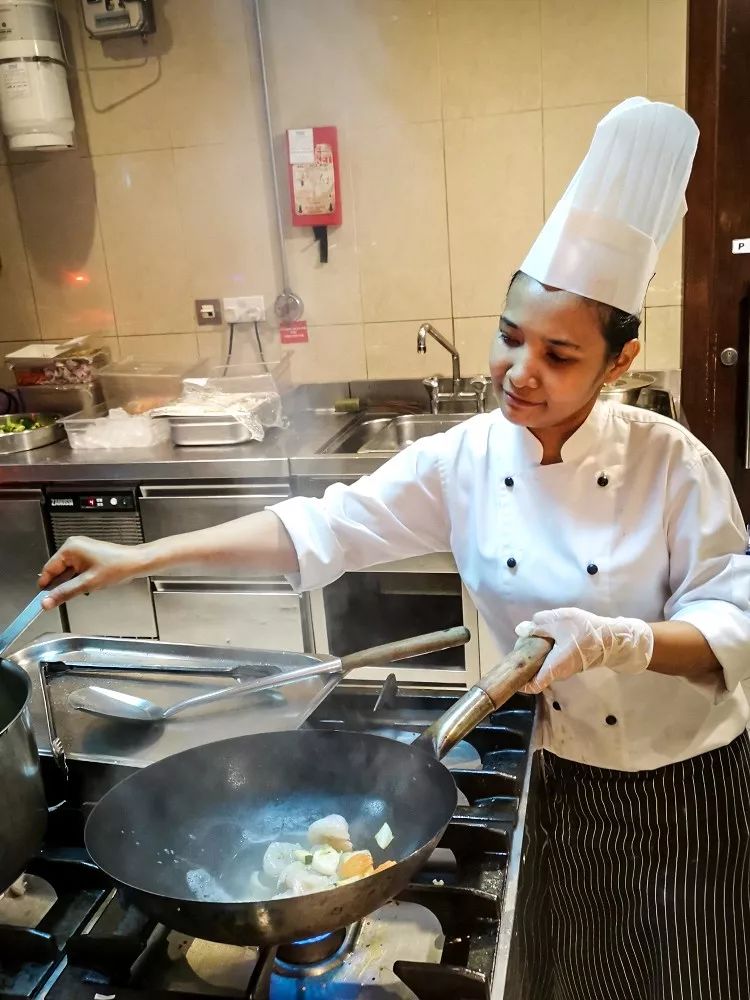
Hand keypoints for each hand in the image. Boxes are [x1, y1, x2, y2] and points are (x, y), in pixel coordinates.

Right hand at [39, 536, 152, 608]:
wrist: (136, 563)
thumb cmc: (117, 567)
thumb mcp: (88, 583)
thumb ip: (65, 593)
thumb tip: (47, 601)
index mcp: (70, 548)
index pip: (48, 569)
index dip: (45, 586)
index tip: (43, 600)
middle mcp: (73, 546)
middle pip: (57, 571)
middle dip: (62, 585)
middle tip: (68, 596)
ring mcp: (81, 550)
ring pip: (67, 572)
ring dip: (72, 583)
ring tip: (86, 587)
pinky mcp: (88, 555)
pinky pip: (76, 570)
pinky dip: (79, 579)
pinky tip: (89, 584)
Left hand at [514, 607, 653, 693]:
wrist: (615, 638)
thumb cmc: (585, 632)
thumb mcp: (557, 622)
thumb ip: (538, 626)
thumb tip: (520, 630)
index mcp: (553, 668)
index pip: (532, 686)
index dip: (519, 682)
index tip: (511, 672)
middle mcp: (560, 673)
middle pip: (537, 673)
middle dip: (527, 662)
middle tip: (521, 644)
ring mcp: (568, 668)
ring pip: (546, 665)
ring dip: (538, 654)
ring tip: (534, 637)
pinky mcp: (574, 662)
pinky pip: (555, 660)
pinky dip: (548, 651)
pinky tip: (549, 636)